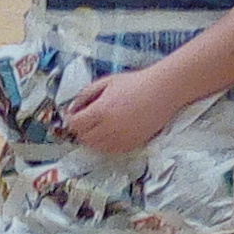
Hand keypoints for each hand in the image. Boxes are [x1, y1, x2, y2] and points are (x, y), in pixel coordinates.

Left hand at [57, 69, 176, 157]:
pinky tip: (110, 133)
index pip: (74, 125)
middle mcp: (109, 128)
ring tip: (98, 127)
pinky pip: (111, 151)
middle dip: (80, 130)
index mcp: (100, 111)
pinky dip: (106, 145)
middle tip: (85, 121)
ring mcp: (121, 139)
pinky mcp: (132, 144)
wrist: (162, 91)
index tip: (74, 116)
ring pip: (96, 147)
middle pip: (83, 138)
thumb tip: (72, 107)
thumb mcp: (106, 82)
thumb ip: (86, 94)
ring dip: (92, 139)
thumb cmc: (134, 83)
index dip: (71, 120)